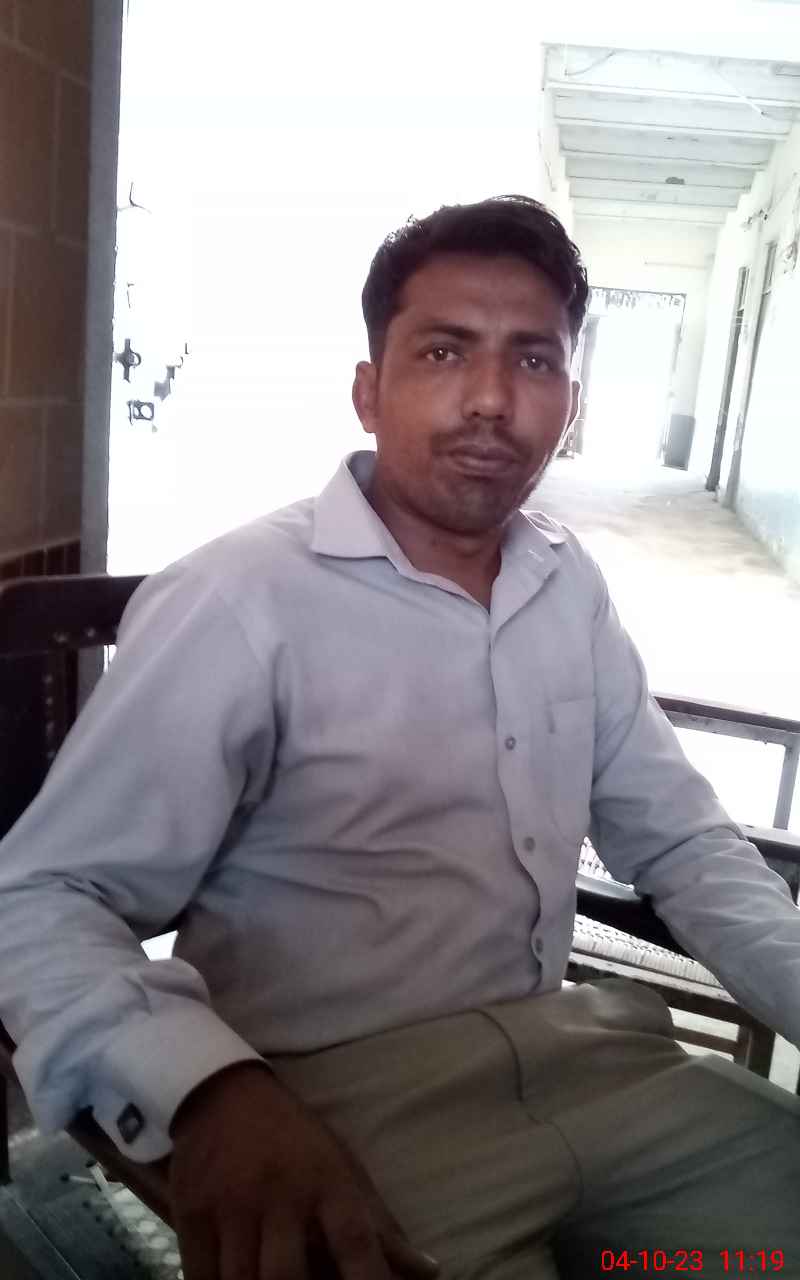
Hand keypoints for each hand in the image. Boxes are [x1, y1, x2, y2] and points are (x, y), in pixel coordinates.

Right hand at [168, 1062, 440, 1279]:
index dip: (371, 1279)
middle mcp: (279, 1193)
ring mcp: (231, 1205)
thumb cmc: (294, 1140)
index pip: (355, 1240)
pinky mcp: (192, 1214)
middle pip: (285, 1276)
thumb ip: (379, 1226)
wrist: (220, 1093)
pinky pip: (201, 1277)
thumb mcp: (341, 1167)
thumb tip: (430, 1272)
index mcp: (326, 1181)